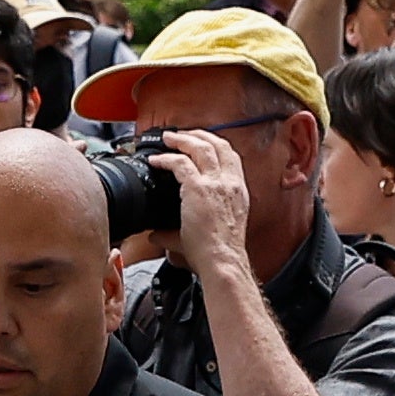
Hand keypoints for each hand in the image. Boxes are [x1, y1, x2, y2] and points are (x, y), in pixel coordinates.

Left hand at [149, 123, 256, 280]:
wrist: (222, 260)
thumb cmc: (217, 254)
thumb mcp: (205, 235)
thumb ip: (178, 232)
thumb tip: (156, 235)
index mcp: (238, 191)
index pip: (230, 157)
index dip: (215, 145)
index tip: (201, 144)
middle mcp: (230, 183)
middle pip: (218, 145)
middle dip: (199, 135)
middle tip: (182, 134)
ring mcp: (216, 183)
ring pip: (201, 147)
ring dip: (182, 139)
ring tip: (168, 138)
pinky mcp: (198, 187)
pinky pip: (180, 163)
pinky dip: (166, 158)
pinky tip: (156, 160)